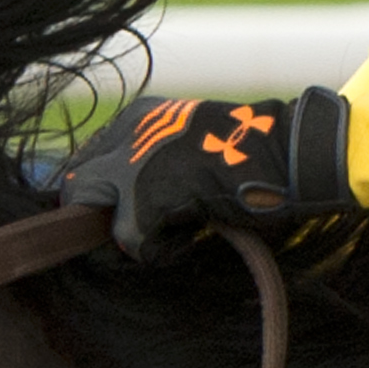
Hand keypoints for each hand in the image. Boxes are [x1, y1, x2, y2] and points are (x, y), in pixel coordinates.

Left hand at [58, 90, 354, 262]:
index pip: (86, 161)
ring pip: (102, 218)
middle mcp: (129, 133)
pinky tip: (191, 240)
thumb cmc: (251, 156)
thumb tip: (121, 208)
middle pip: (78, 189)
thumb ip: (155, 164)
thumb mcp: (191, 148)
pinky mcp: (148, 196)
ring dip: (133, 236)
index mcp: (140, 116)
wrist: (290, 152)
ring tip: (175, 234)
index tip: (115, 219)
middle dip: (100, 221)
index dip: (96, 197)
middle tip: (138, 236)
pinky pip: (132, 242)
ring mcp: (135, 163)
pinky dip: (161, 251)